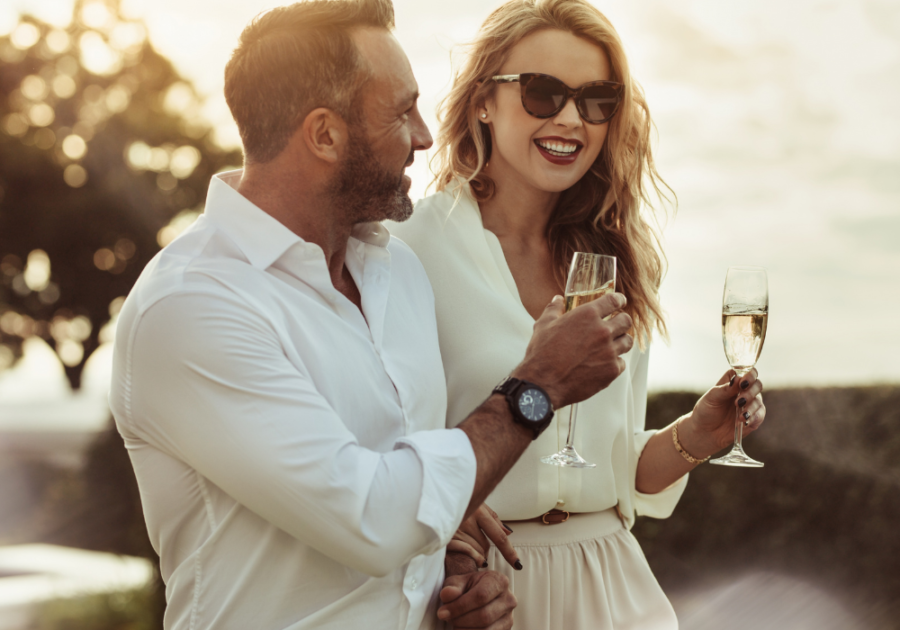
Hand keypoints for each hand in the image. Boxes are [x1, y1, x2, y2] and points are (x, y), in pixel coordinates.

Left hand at [437, 569, 515, 628]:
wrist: (478, 595)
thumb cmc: (467, 587)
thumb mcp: (459, 582)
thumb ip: (452, 587)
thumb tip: (447, 594)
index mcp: (499, 581)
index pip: (481, 596)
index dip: (460, 606)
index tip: (442, 613)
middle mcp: (509, 599)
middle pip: (484, 615)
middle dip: (461, 620)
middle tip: (447, 619)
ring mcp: (509, 617)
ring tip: (455, 624)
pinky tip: (462, 629)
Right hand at [448, 504, 518, 569]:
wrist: (433, 492)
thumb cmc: (458, 498)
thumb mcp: (477, 504)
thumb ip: (493, 519)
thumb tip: (508, 533)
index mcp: (478, 511)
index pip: (498, 536)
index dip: (509, 552)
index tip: (517, 564)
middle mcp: (467, 518)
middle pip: (484, 545)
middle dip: (483, 549)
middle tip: (475, 543)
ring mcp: (454, 528)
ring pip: (473, 550)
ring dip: (473, 552)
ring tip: (465, 543)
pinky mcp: (443, 535)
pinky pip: (460, 552)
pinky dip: (465, 555)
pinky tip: (463, 552)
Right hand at [514, 293, 632, 408]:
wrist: (543, 384)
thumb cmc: (541, 354)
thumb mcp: (543, 325)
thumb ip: (554, 309)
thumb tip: (558, 300)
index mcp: (587, 315)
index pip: (614, 300)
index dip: (619, 300)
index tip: (620, 301)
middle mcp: (602, 331)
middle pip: (626, 321)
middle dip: (622, 321)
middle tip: (616, 325)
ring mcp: (609, 352)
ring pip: (627, 342)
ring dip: (620, 341)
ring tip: (610, 345)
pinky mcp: (611, 371)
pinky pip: (621, 363)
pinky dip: (614, 362)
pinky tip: (603, 363)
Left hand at [686, 368, 766, 451]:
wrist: (705, 431)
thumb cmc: (706, 410)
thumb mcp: (712, 397)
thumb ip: (725, 389)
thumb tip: (738, 379)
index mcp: (734, 380)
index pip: (748, 372)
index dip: (749, 376)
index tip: (743, 383)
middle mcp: (744, 390)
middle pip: (757, 385)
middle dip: (750, 393)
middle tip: (739, 402)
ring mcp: (750, 403)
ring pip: (759, 401)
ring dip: (751, 408)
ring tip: (740, 416)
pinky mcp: (754, 417)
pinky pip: (760, 415)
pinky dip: (753, 418)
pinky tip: (744, 421)